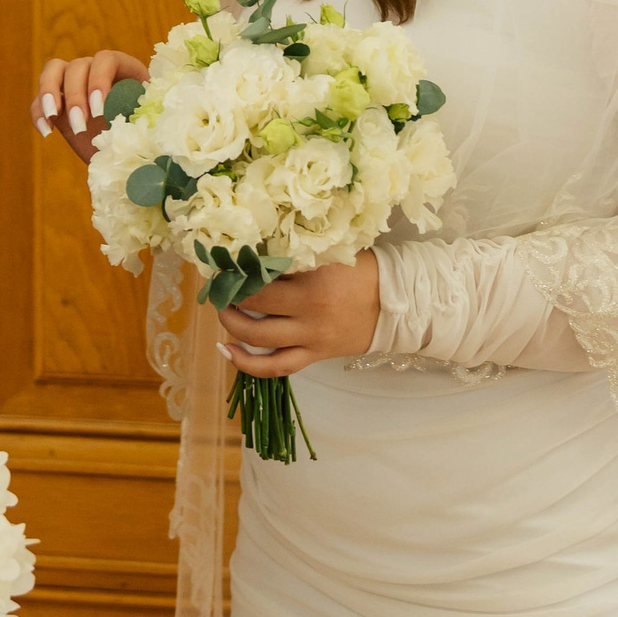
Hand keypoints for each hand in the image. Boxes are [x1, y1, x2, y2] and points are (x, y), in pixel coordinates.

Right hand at [31, 48, 147, 163]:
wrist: (126, 151)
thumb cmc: (142, 136)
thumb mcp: (145, 125)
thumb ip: (140, 116)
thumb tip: (133, 117)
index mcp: (124, 69)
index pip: (106, 60)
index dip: (100, 80)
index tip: (99, 109)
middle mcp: (95, 70)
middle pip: (77, 66)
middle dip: (76, 96)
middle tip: (81, 124)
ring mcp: (72, 83)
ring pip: (53, 71)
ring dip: (49, 92)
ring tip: (53, 116)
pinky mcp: (56, 102)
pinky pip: (39, 99)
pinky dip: (38, 112)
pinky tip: (46, 131)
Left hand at [218, 252, 380, 377]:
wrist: (397, 302)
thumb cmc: (362, 271)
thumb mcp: (329, 253)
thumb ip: (296, 253)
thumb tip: (255, 249)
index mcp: (313, 278)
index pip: (263, 272)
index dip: (238, 267)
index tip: (223, 261)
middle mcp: (310, 309)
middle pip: (254, 303)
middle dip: (229, 293)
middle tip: (220, 284)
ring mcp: (312, 336)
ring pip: (258, 336)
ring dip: (231, 324)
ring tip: (222, 311)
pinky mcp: (315, 355)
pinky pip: (276, 367)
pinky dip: (247, 364)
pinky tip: (227, 352)